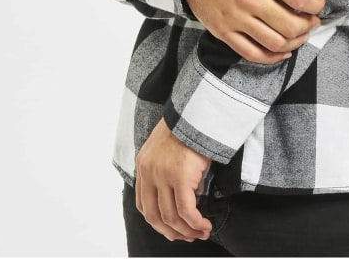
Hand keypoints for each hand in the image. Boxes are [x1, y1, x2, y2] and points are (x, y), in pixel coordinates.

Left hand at [135, 118, 212, 242]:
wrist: (196, 111)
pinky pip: (186, 210)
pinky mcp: (180, 176)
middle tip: (188, 237)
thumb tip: (176, 195)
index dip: (158, 222)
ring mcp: (163, 175)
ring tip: (201, 233)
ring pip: (171, 216)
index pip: (144, 205)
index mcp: (143, 165)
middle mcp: (149, 172)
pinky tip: (204, 225)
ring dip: (187, 230)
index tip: (172, 229)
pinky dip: (195, 223)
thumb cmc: (187, 127)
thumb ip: (164, 169)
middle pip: (155, 216)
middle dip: (172, 232)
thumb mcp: (166, 148)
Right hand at [179, 0, 326, 62]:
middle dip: (308, 26)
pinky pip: (252, 53)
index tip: (318, 3)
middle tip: (312, 21)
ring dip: (294, 43)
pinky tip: (281, 51)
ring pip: (274, 43)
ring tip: (300, 34)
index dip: (316, 5)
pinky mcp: (224, 32)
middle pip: (290, 25)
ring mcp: (236, 18)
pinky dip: (272, 58)